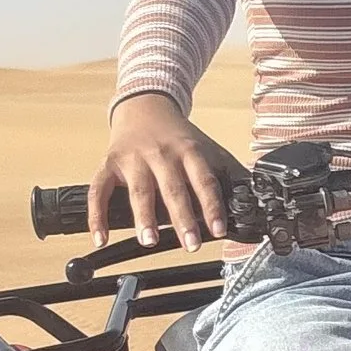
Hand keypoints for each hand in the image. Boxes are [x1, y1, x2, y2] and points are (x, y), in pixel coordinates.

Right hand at [91, 93, 244, 249]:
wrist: (144, 106)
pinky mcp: (109, 163)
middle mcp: (162, 154)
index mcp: (190, 151)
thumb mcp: (207, 148)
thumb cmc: (179, 137)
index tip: (218, 230)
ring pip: (139, 190)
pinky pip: (100, 190)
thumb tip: (252, 200)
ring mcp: (134, 158)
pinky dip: (97, 215)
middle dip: (182, 218)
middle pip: (173, 188)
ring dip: (144, 217)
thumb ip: (228, 173)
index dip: (212, 206)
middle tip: (190, 244)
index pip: (204, 181)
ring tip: (148, 241)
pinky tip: (100, 238)